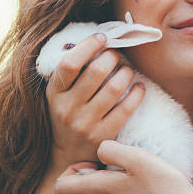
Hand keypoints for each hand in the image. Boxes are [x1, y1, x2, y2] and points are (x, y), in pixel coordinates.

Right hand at [45, 33, 144, 169]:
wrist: (67, 156)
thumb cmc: (68, 114)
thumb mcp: (59, 94)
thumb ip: (72, 71)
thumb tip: (98, 40)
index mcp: (54, 93)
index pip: (69, 63)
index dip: (88, 45)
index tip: (102, 37)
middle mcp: (67, 109)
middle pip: (96, 72)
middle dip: (112, 57)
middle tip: (117, 55)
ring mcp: (85, 124)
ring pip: (114, 88)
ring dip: (126, 72)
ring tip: (127, 70)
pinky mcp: (103, 136)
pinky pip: (126, 108)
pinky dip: (137, 93)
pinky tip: (139, 87)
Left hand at [54, 141, 192, 193]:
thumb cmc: (163, 185)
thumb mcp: (138, 157)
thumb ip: (112, 149)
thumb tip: (99, 149)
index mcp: (100, 190)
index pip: (60, 187)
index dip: (70, 170)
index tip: (92, 162)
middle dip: (73, 184)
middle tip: (95, 170)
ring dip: (88, 193)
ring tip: (111, 177)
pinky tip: (125, 186)